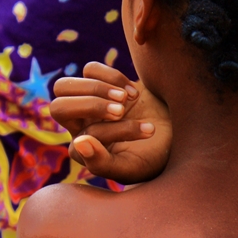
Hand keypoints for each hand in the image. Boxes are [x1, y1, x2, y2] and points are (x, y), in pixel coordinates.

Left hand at [50, 62, 171, 184]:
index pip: (79, 137)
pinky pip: (90, 70)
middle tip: (121, 110)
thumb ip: (102, 163)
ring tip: (128, 99)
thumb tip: (79, 142)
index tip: (145, 132)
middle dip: (91, 106)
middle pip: (57, 107)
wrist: (179, 134)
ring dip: (98, 89)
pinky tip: (133, 92)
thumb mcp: (132, 167)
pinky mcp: (102, 83)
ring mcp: (89, 102)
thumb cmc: (156, 156)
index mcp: (84, 150)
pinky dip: (111, 76)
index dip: (110, 132)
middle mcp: (81, 125)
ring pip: (65, 86)